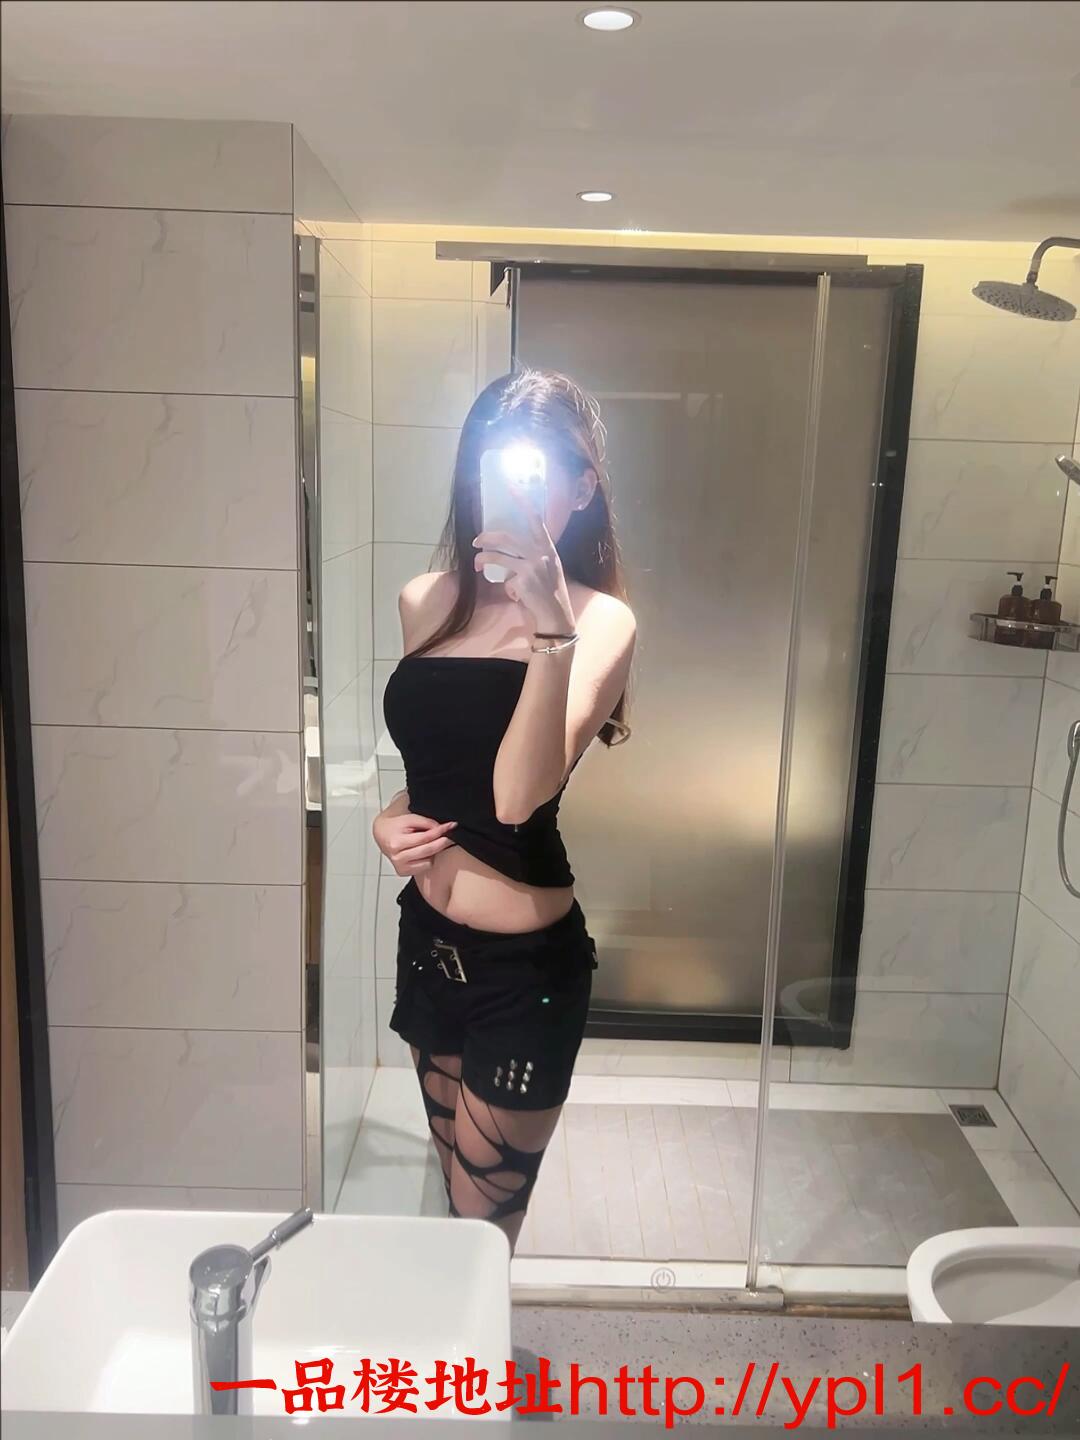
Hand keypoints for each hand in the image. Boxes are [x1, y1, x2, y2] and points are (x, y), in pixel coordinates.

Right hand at [373, 810, 456, 874]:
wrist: (382, 834)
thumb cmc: (396, 825)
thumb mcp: (409, 818)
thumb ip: (425, 822)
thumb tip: (441, 828)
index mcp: (396, 842)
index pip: (424, 837)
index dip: (440, 831)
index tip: (451, 826)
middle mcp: (397, 857)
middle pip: (428, 850)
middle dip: (443, 842)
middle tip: (452, 835)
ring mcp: (400, 866)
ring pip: (428, 861)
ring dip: (434, 851)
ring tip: (433, 842)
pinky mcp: (403, 872)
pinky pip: (424, 867)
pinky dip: (428, 859)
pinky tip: (425, 851)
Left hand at [473, 491, 574, 633]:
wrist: (556, 612)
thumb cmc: (551, 590)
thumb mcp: (550, 566)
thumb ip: (535, 554)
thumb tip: (512, 551)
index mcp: (548, 546)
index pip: (535, 519)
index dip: (523, 502)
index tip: (512, 487)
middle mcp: (540, 553)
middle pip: (507, 537)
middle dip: (487, 537)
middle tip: (477, 541)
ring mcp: (531, 565)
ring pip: (498, 555)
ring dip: (483, 557)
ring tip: (476, 561)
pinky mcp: (522, 579)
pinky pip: (504, 577)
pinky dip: (504, 584)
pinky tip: (508, 590)